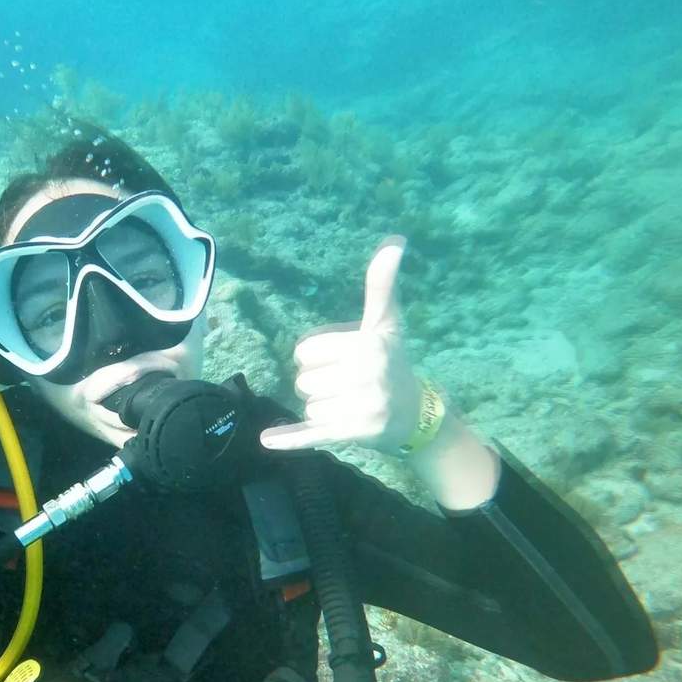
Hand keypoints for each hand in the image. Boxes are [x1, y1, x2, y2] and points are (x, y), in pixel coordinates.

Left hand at [260, 235, 422, 454]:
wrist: (415, 416)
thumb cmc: (392, 362)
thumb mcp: (387, 323)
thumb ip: (382, 285)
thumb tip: (395, 241)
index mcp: (369, 343)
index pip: (305, 351)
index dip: (319, 357)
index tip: (346, 360)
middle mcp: (367, 375)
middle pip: (304, 379)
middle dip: (321, 383)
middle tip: (351, 386)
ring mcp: (359, 408)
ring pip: (307, 404)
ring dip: (321, 407)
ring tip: (350, 404)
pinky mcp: (349, 434)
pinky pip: (309, 433)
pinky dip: (289, 438)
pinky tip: (267, 440)